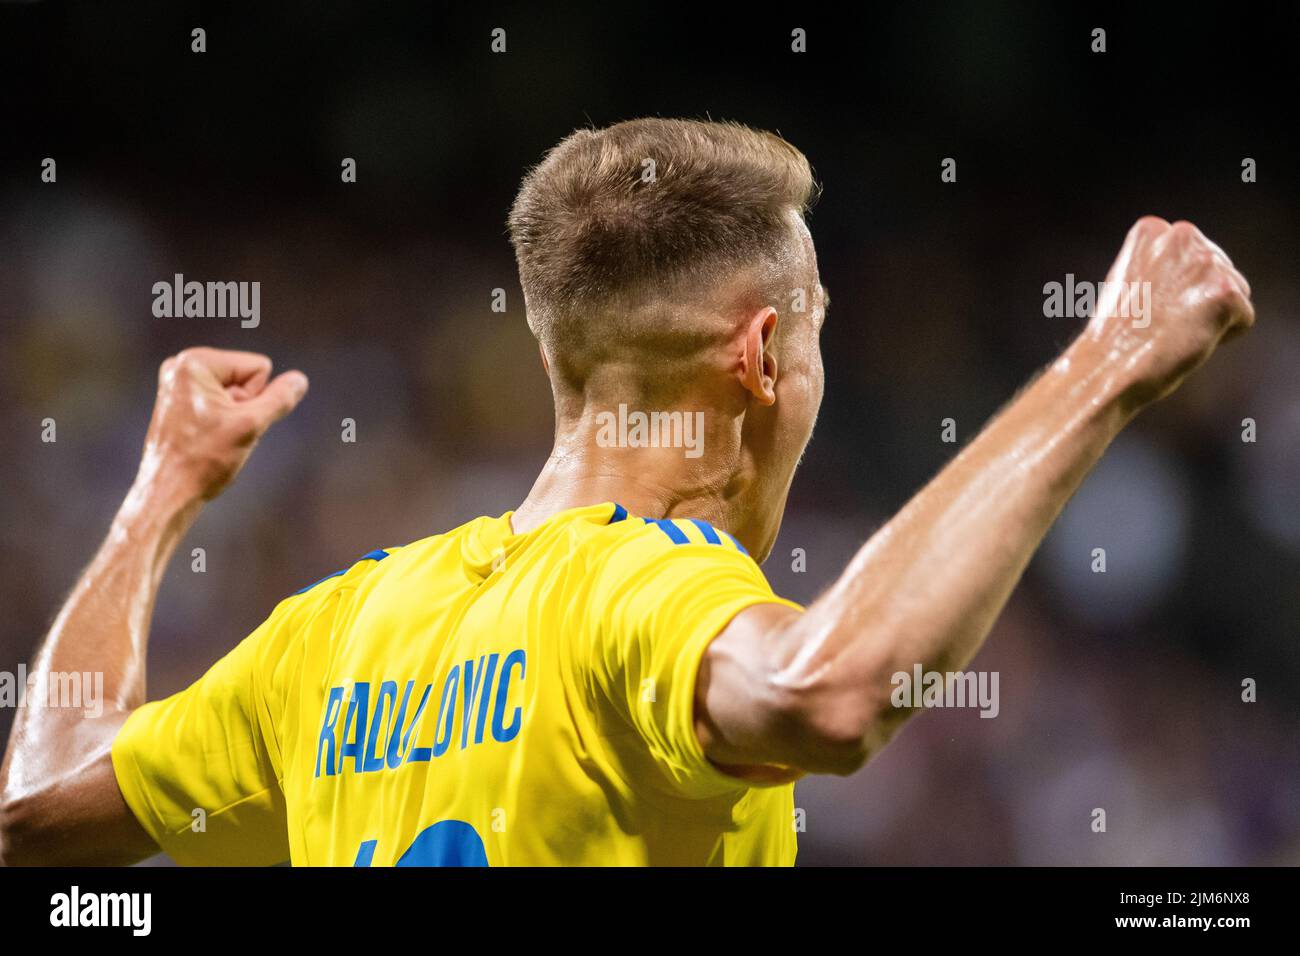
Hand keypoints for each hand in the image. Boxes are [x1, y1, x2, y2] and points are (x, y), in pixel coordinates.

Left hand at [137, 347, 308, 501]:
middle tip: (221, 431)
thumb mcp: (252, 425)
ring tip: (212, 436)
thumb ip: (280, 399)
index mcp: (196, 362)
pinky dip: (221, 419)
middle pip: (246, 377)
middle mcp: (182, 364)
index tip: (230, 421)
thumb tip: (299, 380)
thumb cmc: (204, 459)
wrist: (169, 492)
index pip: (259, 368)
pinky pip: (219, 400)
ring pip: (235, 391)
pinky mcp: (177, 399)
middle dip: (245, 406)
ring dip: (234, 415)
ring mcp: (178, 382)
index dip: (255, 399)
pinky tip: (206, 437)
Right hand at [1084, 216, 1254, 408]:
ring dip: (1210, 317)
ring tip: (1172, 331)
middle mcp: (1181, 235)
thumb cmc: (1115, 336)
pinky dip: (1221, 337)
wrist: (1107, 367)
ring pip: (1236, 292)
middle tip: (1160, 322)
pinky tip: (1187, 340)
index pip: (1193, 254)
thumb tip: (1192, 276)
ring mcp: (1206, 262)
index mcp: (1152, 230)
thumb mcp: (1130, 282)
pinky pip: (1243, 319)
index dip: (1176, 288)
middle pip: (1220, 269)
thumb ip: (1163, 266)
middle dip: (1198, 300)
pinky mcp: (1225, 292)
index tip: (1148, 306)